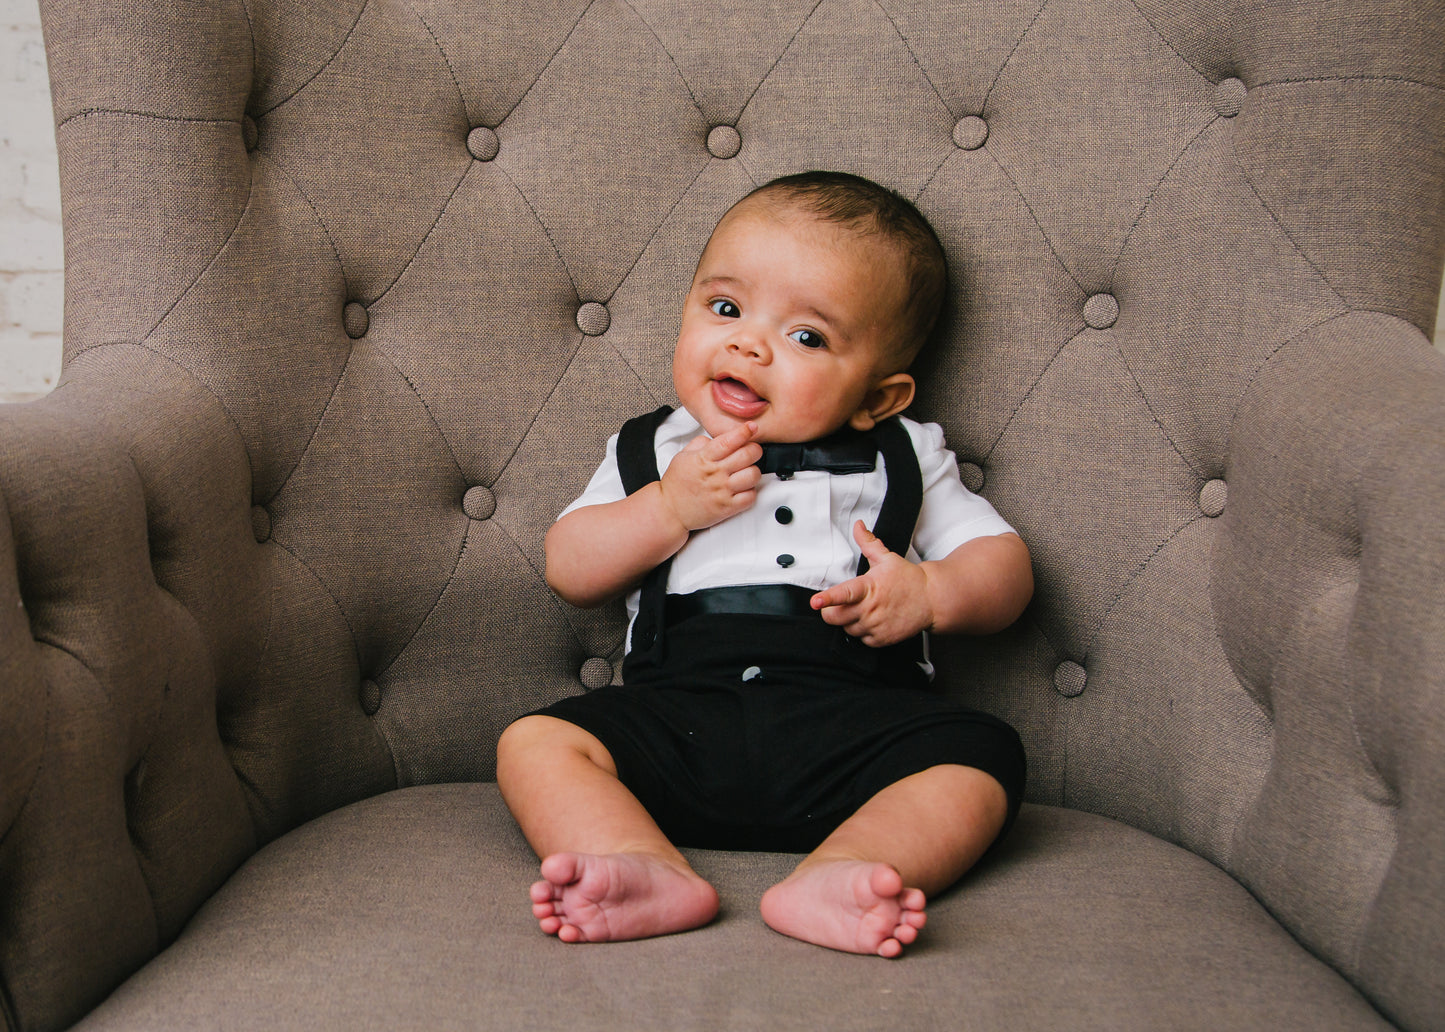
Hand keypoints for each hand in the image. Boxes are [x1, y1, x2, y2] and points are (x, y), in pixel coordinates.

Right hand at [657, 422, 762, 532]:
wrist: (670, 510)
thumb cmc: (676, 484)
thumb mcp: (683, 456)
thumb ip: (701, 443)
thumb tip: (719, 438)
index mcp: (704, 458)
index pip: (729, 441)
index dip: (744, 431)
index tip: (751, 427)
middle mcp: (715, 474)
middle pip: (748, 455)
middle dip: (754, 449)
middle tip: (751, 451)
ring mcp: (722, 491)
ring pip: (753, 475)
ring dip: (753, 471)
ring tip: (746, 472)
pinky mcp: (727, 508)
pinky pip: (751, 496)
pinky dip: (751, 491)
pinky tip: (743, 488)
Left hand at [810, 521, 933, 646]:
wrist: (931, 598)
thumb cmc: (908, 580)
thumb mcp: (886, 558)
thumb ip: (868, 542)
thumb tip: (858, 526)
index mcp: (868, 587)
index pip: (843, 594)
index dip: (827, 598)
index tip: (815, 602)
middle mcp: (870, 608)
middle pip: (835, 617)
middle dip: (831, 611)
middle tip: (837, 605)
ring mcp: (875, 625)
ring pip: (847, 629)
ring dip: (849, 622)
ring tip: (863, 610)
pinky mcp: (882, 639)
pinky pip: (861, 640)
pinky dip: (863, 632)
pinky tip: (873, 621)